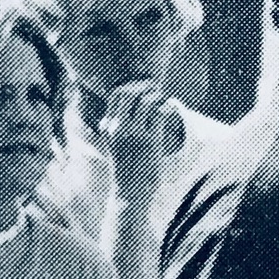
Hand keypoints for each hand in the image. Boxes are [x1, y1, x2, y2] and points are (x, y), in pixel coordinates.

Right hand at [101, 80, 186, 198]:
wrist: (130, 192)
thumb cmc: (126, 168)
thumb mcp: (115, 145)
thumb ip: (118, 127)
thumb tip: (133, 108)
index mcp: (106, 127)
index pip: (116, 95)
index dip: (131, 86)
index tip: (143, 88)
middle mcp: (117, 128)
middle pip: (129, 92)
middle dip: (144, 86)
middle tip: (156, 88)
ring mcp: (133, 134)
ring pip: (145, 101)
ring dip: (157, 96)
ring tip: (164, 99)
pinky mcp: (150, 141)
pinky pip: (159, 113)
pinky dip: (167, 106)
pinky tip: (171, 108)